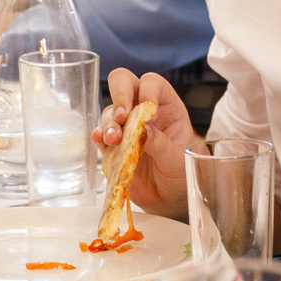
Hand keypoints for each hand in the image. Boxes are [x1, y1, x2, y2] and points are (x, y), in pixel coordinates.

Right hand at [94, 69, 198, 217]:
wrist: (170, 197)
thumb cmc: (181, 171)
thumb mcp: (179, 159)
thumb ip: (162, 144)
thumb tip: (144, 130)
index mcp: (166, 105)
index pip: (152, 83)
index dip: (147, 91)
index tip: (148, 110)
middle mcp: (143, 110)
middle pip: (123, 83)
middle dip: (120, 95)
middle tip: (122, 116)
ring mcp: (126, 126)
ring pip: (110, 111)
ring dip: (110, 123)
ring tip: (115, 140)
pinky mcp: (113, 146)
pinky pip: (101, 134)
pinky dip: (99, 136)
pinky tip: (101, 141)